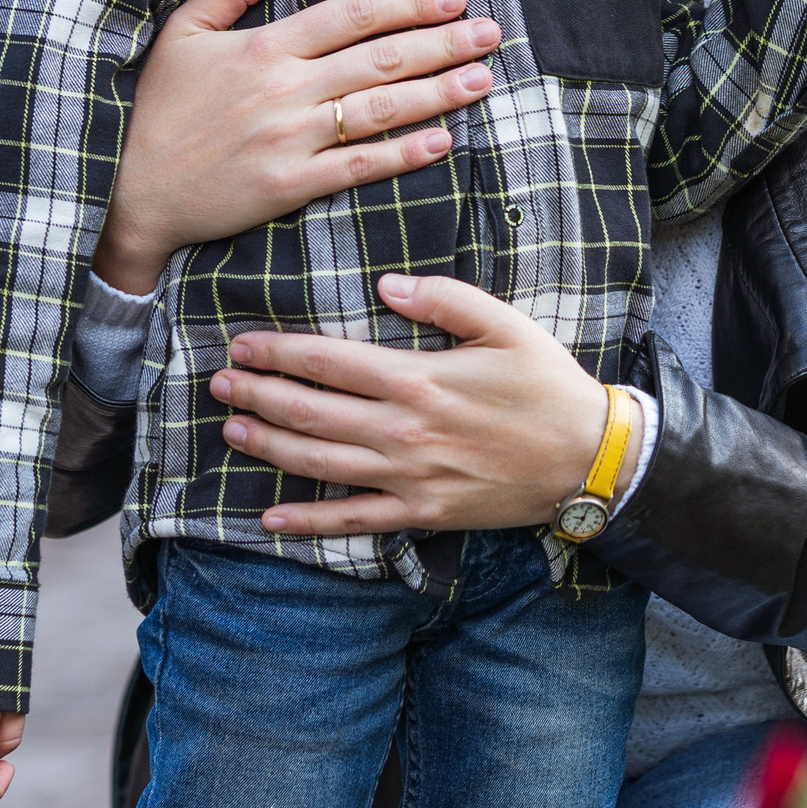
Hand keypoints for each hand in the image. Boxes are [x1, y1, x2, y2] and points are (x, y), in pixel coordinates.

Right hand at [90, 0, 503, 295]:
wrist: (128, 191)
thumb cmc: (157, 110)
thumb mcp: (182, 34)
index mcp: (264, 47)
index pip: (354, 15)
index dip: (409, 3)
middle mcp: (284, 89)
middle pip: (381, 59)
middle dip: (443, 43)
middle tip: (491, 32)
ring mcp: (289, 140)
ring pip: (380, 109)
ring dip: (438, 92)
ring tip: (482, 78)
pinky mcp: (288, 187)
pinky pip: (357, 166)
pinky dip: (404, 154)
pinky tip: (443, 139)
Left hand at [207, 273, 633, 534]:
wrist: (587, 458)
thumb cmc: (547, 385)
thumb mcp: (505, 325)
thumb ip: (444, 299)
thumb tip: (385, 284)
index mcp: (419, 379)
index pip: (329, 362)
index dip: (278, 352)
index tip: (244, 343)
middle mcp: (403, 430)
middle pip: (311, 412)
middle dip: (258, 394)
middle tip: (220, 381)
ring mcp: (408, 477)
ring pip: (320, 464)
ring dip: (269, 447)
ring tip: (232, 430)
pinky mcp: (421, 513)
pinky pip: (353, 521)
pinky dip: (309, 523)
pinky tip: (270, 519)